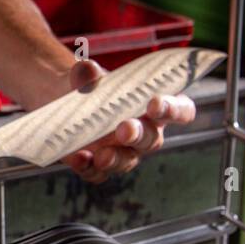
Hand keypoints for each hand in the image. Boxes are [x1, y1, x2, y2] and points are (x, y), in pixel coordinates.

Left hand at [61, 59, 195, 183]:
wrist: (63, 101)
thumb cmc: (91, 86)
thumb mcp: (89, 76)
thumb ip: (90, 74)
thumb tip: (89, 70)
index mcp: (156, 106)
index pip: (181, 110)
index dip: (174, 109)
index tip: (155, 103)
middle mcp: (145, 132)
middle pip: (152, 140)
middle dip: (139, 134)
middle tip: (125, 129)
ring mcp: (123, 152)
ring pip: (127, 161)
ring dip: (116, 159)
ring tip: (102, 155)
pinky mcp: (99, 165)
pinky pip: (98, 173)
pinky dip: (88, 167)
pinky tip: (78, 158)